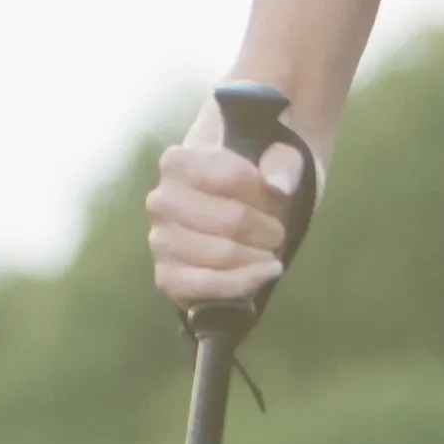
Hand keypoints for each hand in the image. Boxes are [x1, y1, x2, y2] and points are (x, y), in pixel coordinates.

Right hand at [143, 123, 310, 311]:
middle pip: (231, 219)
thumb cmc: (249, 185)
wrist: (224, 218)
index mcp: (178, 163)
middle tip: (276, 232)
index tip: (273, 195)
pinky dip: (245, 282)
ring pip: (223, 254)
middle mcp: (160, 200)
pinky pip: (209, 285)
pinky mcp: (167, 277)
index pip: (234, 176)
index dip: (264, 190)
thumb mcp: (274, 158)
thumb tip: (279, 185)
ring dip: (259, 257)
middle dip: (266, 229)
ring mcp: (159, 241)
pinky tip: (265, 273)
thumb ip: (284, 161)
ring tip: (269, 251)